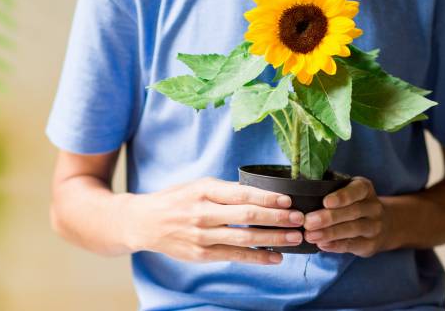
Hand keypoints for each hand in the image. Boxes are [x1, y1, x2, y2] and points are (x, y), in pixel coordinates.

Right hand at [124, 177, 304, 264]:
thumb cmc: (176, 200)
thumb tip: (261, 194)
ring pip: (244, 239)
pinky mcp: (201, 254)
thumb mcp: (198, 185)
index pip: (242, 193)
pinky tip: (275, 257)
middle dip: (277, 218)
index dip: (267, 198)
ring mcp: (202, 235)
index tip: (288, 200)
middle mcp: (203, 212)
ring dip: (273, 239)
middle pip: (246, 216)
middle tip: (300, 219)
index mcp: (204, 190)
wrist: (144, 222)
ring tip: (295, 238)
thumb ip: (225, 190)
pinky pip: (234, 256)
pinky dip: (257, 257)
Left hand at [303, 177, 391, 256]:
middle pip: (352, 212)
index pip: (356, 190)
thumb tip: (301, 192)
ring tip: (310, 236)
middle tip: (308, 222)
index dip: (341, 197)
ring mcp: (374, 227)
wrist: (383, 224)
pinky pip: (352, 245)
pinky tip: (322, 245)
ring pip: (352, 229)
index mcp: (365, 189)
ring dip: (329, 233)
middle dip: (328, 218)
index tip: (325, 202)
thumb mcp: (347, 190)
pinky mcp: (370, 245)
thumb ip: (329, 189)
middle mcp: (373, 207)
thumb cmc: (353, 203)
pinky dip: (336, 246)